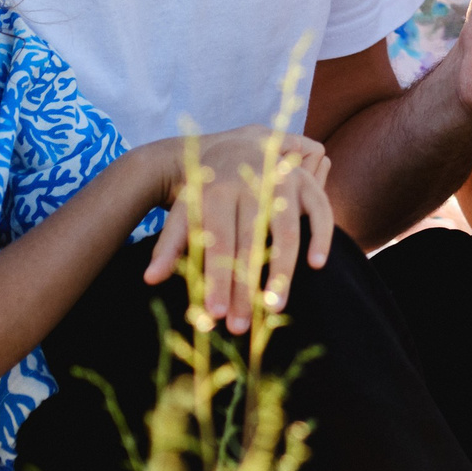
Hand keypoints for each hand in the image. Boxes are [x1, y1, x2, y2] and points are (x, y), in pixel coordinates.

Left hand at [141, 126, 334, 334]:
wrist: (229, 143)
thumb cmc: (205, 189)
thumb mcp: (184, 210)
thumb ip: (170, 244)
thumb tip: (150, 279)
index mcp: (215, 191)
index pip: (217, 242)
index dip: (217, 278)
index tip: (216, 314)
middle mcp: (250, 183)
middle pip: (249, 243)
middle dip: (245, 288)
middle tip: (242, 327)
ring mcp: (281, 179)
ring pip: (286, 229)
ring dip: (282, 271)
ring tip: (274, 308)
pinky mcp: (304, 180)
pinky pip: (320, 208)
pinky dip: (321, 235)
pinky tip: (317, 264)